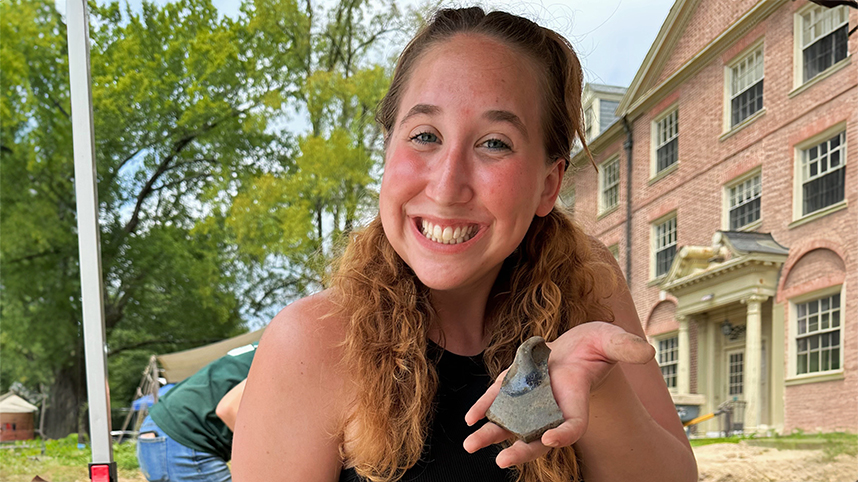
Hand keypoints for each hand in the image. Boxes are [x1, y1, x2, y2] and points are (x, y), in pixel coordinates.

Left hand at [463, 321, 654, 467]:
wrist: (575, 346)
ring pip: (510, 423)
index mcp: (576, 401)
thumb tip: (646, 351)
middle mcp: (552, 407)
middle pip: (536, 436)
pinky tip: (470, 418)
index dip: (564, 435)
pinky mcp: (514, 386)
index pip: (572, 425)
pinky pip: (496, 400)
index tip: (551, 440)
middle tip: (503, 462)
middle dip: (520, 450)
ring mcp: (531, 399)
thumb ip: (624, 347)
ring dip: (491, 434)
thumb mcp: (611, 340)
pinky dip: (483, 408)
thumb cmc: (596, 345)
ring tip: (470, 445)